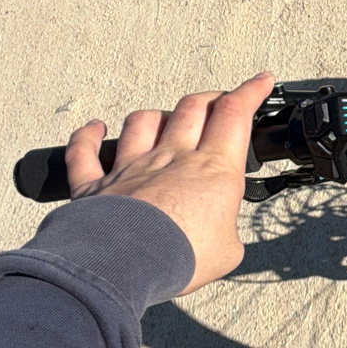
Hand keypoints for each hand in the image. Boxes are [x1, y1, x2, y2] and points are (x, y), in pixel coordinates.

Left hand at [65, 74, 273, 293]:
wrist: (127, 265)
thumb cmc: (181, 257)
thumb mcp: (228, 250)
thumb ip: (225, 234)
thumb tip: (220, 238)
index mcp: (212, 169)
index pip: (235, 114)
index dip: (251, 91)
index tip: (261, 82)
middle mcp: (171, 158)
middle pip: (192, 109)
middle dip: (210, 99)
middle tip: (219, 103)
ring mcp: (130, 167)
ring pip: (143, 121)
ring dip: (157, 116)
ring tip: (164, 120)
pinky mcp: (96, 184)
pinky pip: (85, 152)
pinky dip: (87, 136)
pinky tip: (93, 128)